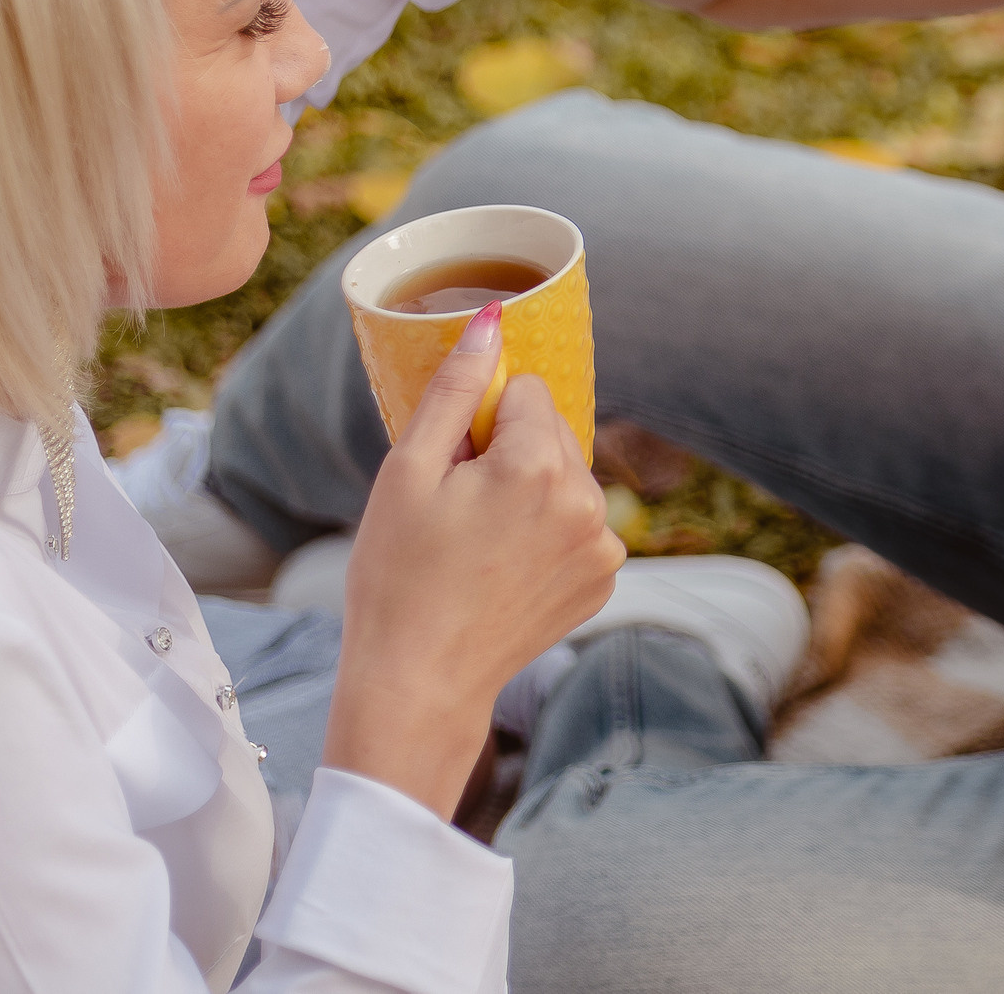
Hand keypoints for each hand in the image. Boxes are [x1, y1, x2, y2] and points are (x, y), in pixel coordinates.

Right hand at [321, 304, 625, 820]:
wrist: (419, 682)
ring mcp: (603, 545)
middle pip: (550, 432)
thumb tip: (492, 321)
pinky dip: (549, 531)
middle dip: (509, 453)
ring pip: (566, 477)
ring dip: (531, 491)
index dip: (481, 425)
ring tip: (480, 544)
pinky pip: (578, 523)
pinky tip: (505, 568)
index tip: (454, 471)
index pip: (525, 393)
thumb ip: (455, 390)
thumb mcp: (409, 472)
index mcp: (537, 465)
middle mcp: (586, 501)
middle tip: (460, 511)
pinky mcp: (605, 578)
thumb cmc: (398, 576)